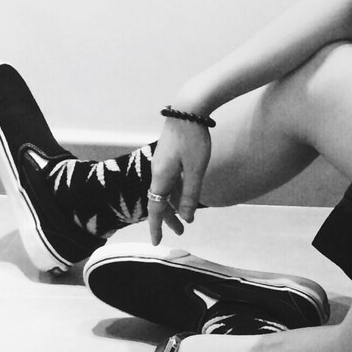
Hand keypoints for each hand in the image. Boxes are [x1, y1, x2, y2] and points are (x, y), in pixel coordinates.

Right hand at [147, 117, 212, 244]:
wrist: (188, 108)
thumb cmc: (193, 138)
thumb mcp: (196, 170)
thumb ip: (191, 195)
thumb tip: (186, 217)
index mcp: (161, 176)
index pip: (155, 208)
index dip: (156, 227)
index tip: (157, 242)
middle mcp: (158, 171)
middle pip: (159, 201)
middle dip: (168, 219)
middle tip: (180, 233)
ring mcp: (162, 162)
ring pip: (165, 190)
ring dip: (174, 205)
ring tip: (186, 218)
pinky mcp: (169, 155)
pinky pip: (170, 180)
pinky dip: (176, 191)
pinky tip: (185, 195)